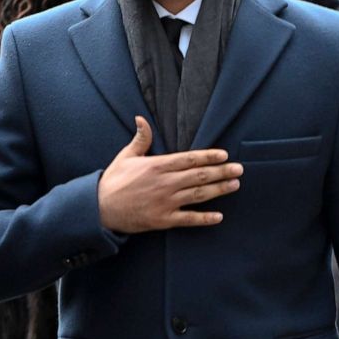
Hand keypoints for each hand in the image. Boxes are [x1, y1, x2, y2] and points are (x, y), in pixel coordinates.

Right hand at [98, 116, 242, 233]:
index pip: (189, 159)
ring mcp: (166, 202)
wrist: (100, 208)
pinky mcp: (163, 220)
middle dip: (221, 172)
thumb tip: (141, 118)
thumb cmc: (113, 181)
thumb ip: (140, 138)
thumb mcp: (126, 156)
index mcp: (158, 166)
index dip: (209, 156)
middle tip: (239, 169)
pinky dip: (204, 218)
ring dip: (219, 190)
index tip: (224, 155)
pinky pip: (188, 219)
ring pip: (198, 195)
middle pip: (199, 176)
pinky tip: (218, 216)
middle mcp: (165, 183)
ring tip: (235, 185)